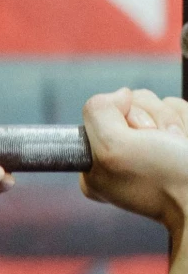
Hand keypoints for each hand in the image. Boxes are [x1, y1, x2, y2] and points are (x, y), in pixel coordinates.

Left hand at [81, 88, 187, 232]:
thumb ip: (99, 112)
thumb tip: (121, 95)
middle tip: (160, 146)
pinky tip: (185, 145)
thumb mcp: (112, 148)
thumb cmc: (164, 179)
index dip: (123, 119)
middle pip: (131, 103)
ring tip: (176, 147)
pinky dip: (185, 121)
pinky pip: (178, 108)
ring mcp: (151, 146)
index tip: (135, 141)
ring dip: (172, 122)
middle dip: (151, 119)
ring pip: (158, 104)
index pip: (102, 112)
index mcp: (95, 164)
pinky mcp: (175, 139)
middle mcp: (120, 154)